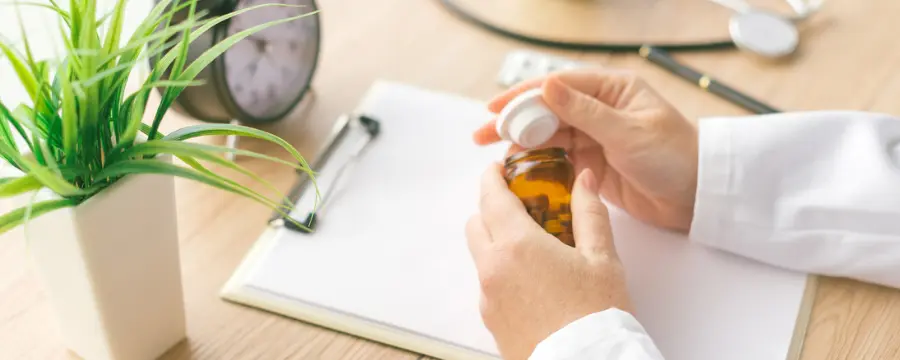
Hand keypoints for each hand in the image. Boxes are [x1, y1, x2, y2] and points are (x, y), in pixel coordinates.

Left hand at [467, 165, 632, 359]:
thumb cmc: (596, 316)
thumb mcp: (602, 259)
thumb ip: (589, 213)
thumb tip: (583, 181)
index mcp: (517, 245)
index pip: (491, 197)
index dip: (492, 178)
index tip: (498, 169)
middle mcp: (493, 269)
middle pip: (476, 224)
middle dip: (492, 210)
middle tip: (521, 207)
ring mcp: (488, 297)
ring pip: (481, 257)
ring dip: (497, 244)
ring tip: (535, 249)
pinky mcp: (491, 322)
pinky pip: (489, 286)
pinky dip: (503, 274)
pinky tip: (534, 282)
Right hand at [474, 69, 698, 231]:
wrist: (698, 198)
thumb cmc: (675, 157)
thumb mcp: (628, 132)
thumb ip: (585, 111)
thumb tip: (548, 86)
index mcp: (612, 90)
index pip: (558, 87)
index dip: (523, 96)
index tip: (495, 109)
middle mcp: (599, 110)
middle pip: (547, 111)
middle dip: (513, 122)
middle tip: (482, 135)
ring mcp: (594, 138)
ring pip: (549, 137)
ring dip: (521, 146)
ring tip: (493, 157)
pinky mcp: (592, 165)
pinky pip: (558, 161)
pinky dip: (537, 166)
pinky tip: (518, 172)